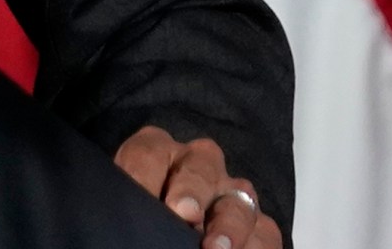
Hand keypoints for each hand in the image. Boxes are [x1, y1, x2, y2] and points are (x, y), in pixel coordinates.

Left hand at [115, 125, 281, 248]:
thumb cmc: (143, 211)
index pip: (148, 153)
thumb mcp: (129, 201)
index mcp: (158, 152)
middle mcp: (200, 164)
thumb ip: (129, 203)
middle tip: (183, 213)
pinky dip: (255, 247)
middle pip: (200, 169)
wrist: (174, 229)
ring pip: (237, 202)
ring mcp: (233, 193)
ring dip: (229, 226)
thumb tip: (126, 224)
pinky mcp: (258, 226)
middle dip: (191, 190)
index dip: (142, 174)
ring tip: (214, 247)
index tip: (141, 196)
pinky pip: (265, 234)